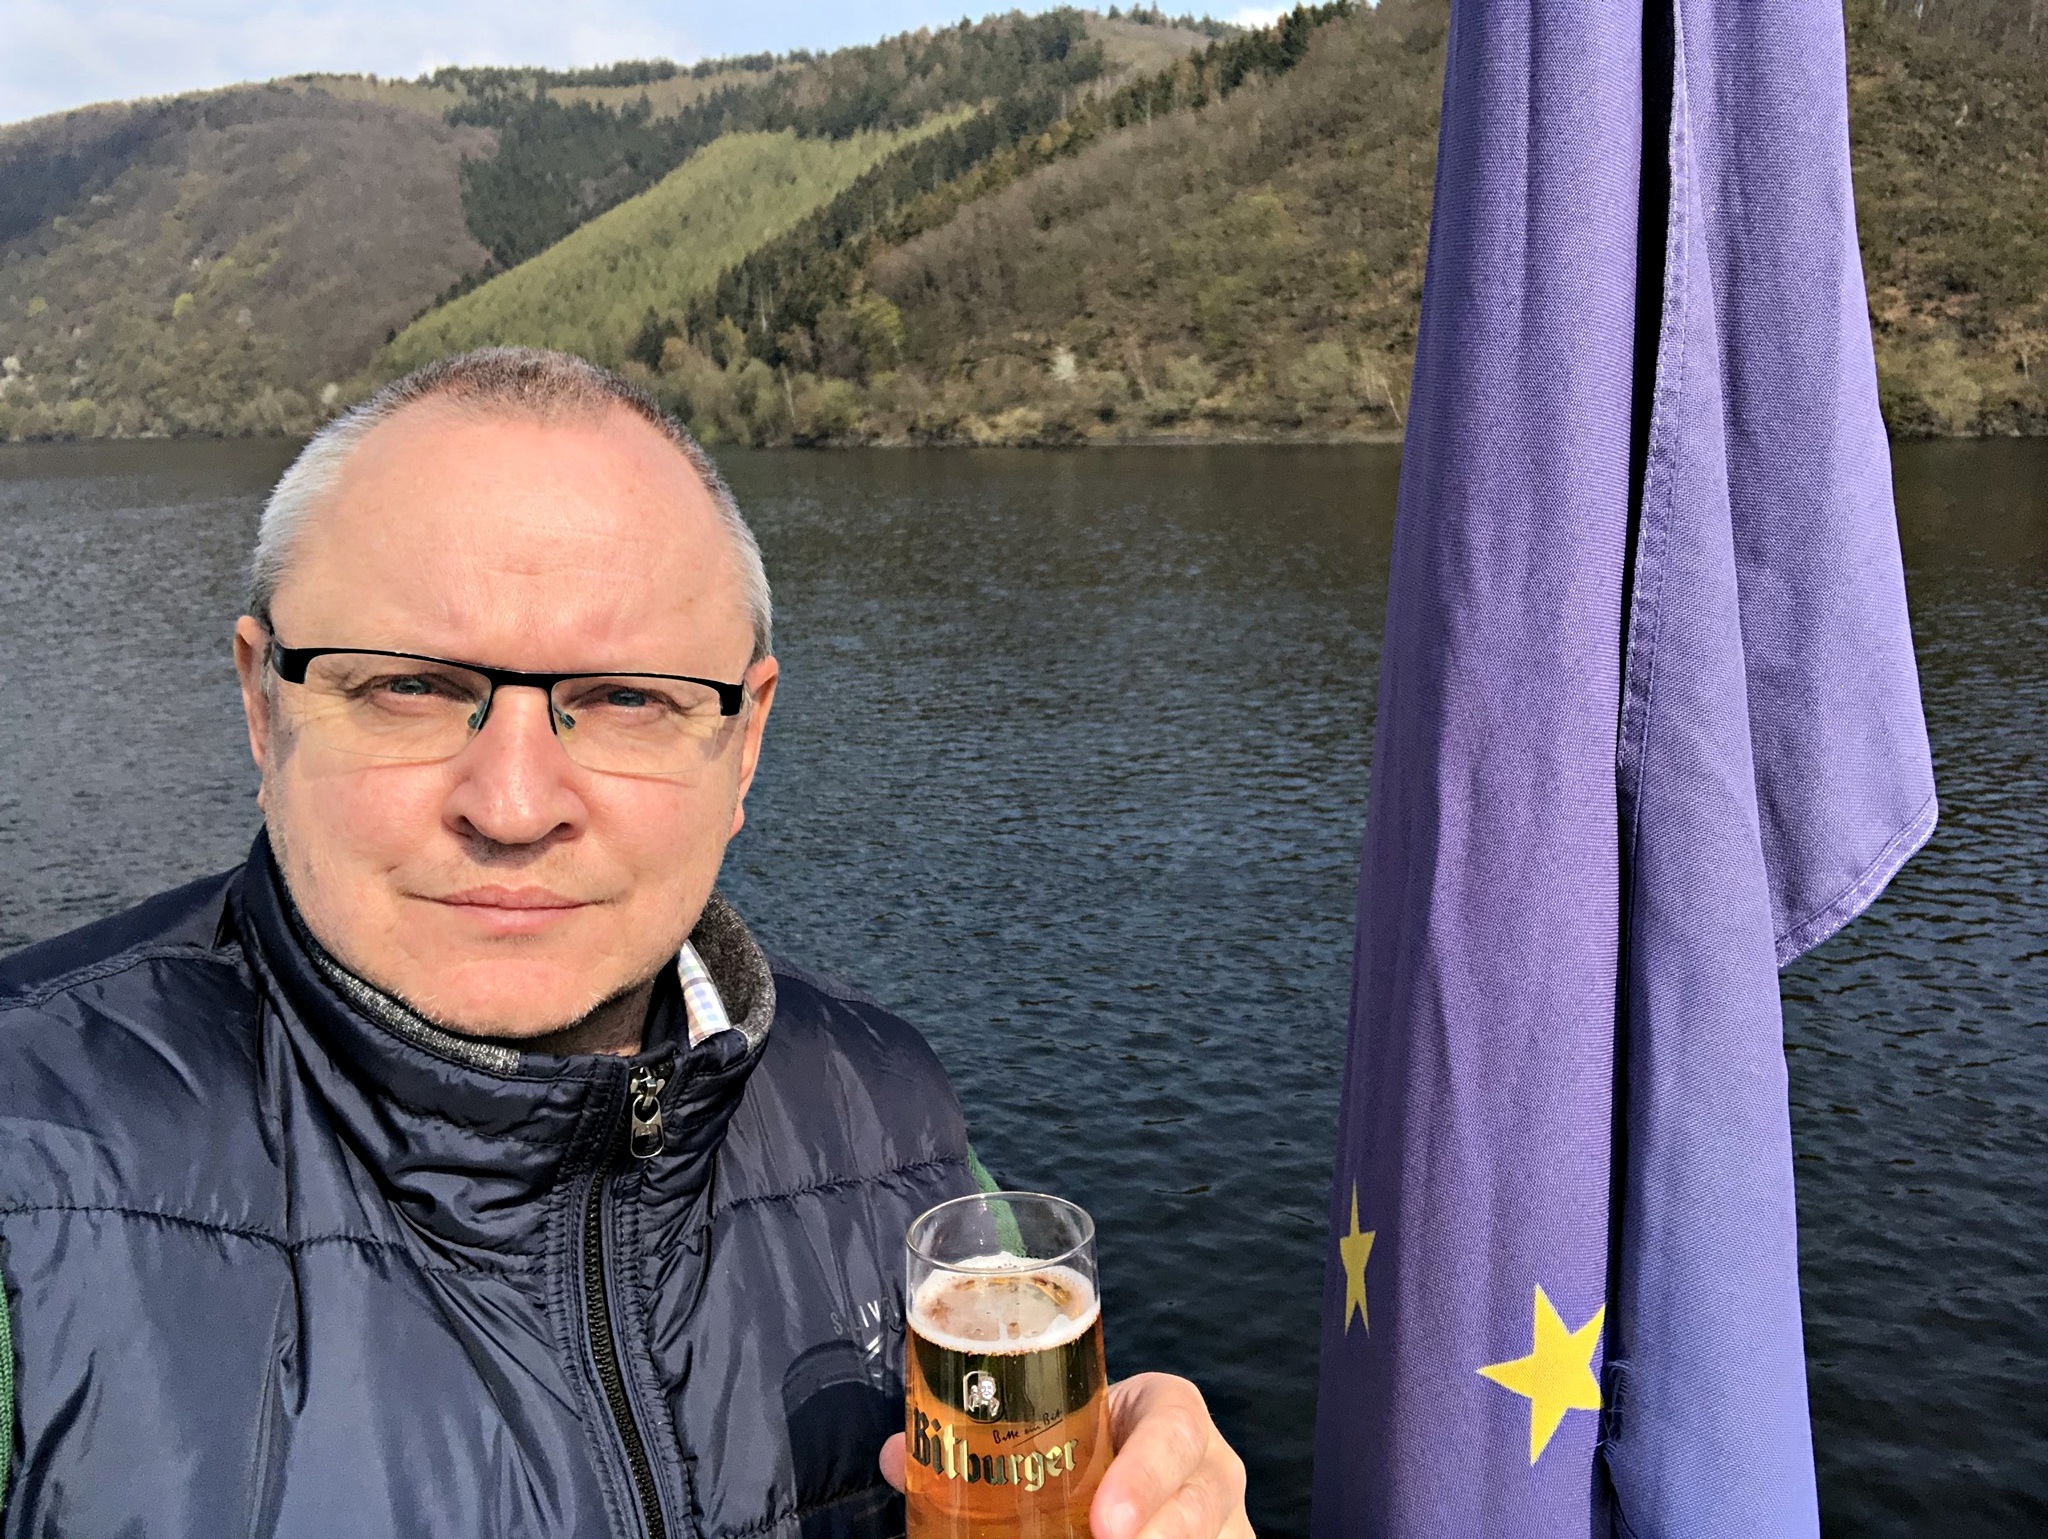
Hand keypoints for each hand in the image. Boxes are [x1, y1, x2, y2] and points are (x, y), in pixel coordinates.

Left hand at [880, 1372, 1252, 1538]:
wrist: (1143, 1465)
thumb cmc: (1098, 1443)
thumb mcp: (1061, 1427)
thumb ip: (989, 1438)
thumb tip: (894, 1456)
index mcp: (1170, 1414)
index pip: (1176, 1429)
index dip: (1147, 1475)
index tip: (1103, 1521)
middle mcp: (1210, 1468)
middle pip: (1202, 1505)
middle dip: (1159, 1536)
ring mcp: (1222, 1522)